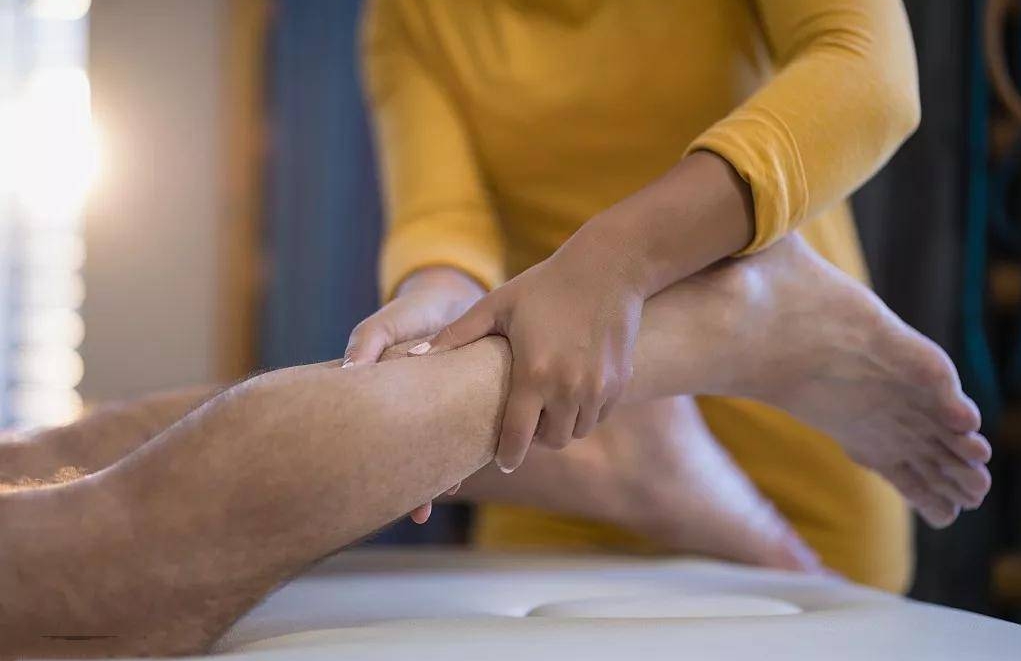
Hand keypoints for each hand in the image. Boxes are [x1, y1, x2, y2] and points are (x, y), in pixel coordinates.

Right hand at [344, 266, 483, 523]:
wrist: (453, 299)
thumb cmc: (410, 315)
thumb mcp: (384, 325)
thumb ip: (366, 342)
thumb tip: (349, 371)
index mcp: (388, 403)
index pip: (378, 439)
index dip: (376, 463)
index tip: (378, 490)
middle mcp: (413, 415)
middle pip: (409, 455)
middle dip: (415, 485)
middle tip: (419, 514)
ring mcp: (440, 412)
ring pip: (439, 450)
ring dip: (443, 473)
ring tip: (449, 495)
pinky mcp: (469, 403)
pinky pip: (468, 431)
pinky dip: (471, 447)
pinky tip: (476, 466)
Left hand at [419, 246, 643, 471]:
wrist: (608, 268)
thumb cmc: (545, 284)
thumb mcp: (496, 304)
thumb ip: (455, 334)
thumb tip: (412, 356)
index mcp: (534, 375)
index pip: (517, 438)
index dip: (508, 455)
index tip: (502, 461)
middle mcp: (569, 388)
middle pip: (551, 440)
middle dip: (536, 439)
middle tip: (526, 425)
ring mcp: (598, 388)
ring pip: (577, 431)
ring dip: (562, 426)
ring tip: (548, 408)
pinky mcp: (620, 382)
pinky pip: (600, 414)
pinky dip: (585, 412)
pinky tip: (573, 391)